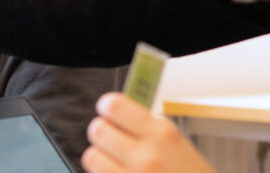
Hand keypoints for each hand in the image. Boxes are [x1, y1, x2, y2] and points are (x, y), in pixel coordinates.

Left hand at [82, 93, 215, 172]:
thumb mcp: (178, 145)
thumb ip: (147, 128)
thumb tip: (116, 112)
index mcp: (162, 135)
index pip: (113, 106)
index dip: (107, 107)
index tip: (108, 112)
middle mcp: (146, 157)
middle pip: (97, 130)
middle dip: (103, 133)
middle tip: (112, 139)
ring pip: (92, 156)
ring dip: (100, 158)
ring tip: (115, 162)